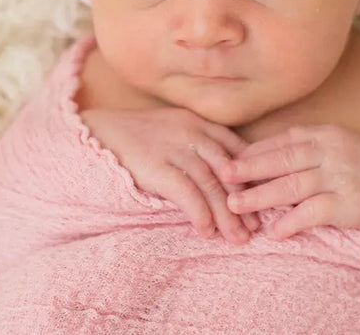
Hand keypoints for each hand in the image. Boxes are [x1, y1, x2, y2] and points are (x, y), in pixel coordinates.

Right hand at [80, 106, 259, 243]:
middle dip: (243, 200)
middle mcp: (190, 132)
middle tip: (254, 227)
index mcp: (198, 122)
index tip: (262, 197)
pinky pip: (185, 191)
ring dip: (225, 214)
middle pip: (227, 169)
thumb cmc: (138, 135)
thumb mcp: (174, 128)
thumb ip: (198, 144)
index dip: (251, 174)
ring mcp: (173, 147)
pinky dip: (199, 212)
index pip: (235, 147)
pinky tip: (206, 230)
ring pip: (210, 183)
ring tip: (236, 238)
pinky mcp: (155, 165)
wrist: (97, 131)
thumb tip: (224, 175)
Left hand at [218, 124, 359, 239]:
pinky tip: (274, 231)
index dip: (252, 152)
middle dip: (248, 169)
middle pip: (281, 160)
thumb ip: (306, 148)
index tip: (227, 159)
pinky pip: (314, 212)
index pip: (280, 141)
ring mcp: (339, 177)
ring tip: (236, 205)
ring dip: (260, 195)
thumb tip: (265, 159)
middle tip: (222, 176)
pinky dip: (292, 221)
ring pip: (292, 185)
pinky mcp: (349, 203)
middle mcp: (329, 151)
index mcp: (323, 134)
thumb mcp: (337, 144)